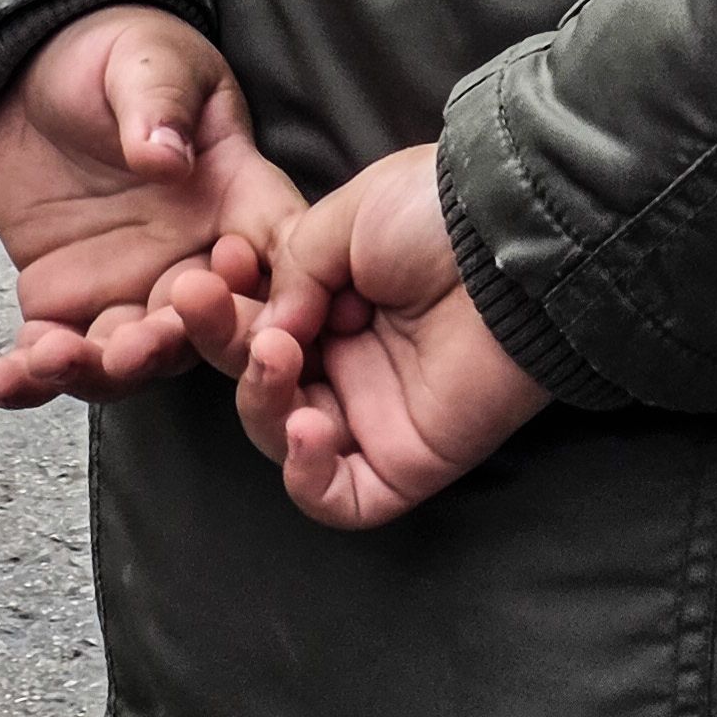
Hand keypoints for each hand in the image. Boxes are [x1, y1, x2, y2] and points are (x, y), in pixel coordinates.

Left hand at [0, 8, 304, 410]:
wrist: (38, 78)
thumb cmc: (119, 56)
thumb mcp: (148, 62)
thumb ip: (159, 105)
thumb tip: (164, 155)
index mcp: (236, 192)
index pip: (273, 249)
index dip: (271, 293)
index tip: (247, 316)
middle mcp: (194, 254)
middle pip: (203, 326)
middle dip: (169, 346)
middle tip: (132, 347)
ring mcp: (130, 284)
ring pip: (131, 355)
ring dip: (97, 372)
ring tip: (50, 360)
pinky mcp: (67, 300)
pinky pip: (53, 351)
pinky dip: (27, 378)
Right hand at [238, 145, 547, 531]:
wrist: (511, 245)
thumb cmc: (438, 218)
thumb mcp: (347, 219)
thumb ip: (292, 272)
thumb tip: (266, 329)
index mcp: (339, 300)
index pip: (259, 324)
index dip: (222, 309)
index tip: (205, 276)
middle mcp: (354, 358)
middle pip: (261, 380)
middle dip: (227, 345)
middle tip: (206, 302)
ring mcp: (377, 412)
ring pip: (285, 436)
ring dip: (261, 399)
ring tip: (279, 353)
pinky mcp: (406, 460)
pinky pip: (337, 498)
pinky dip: (307, 476)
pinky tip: (305, 426)